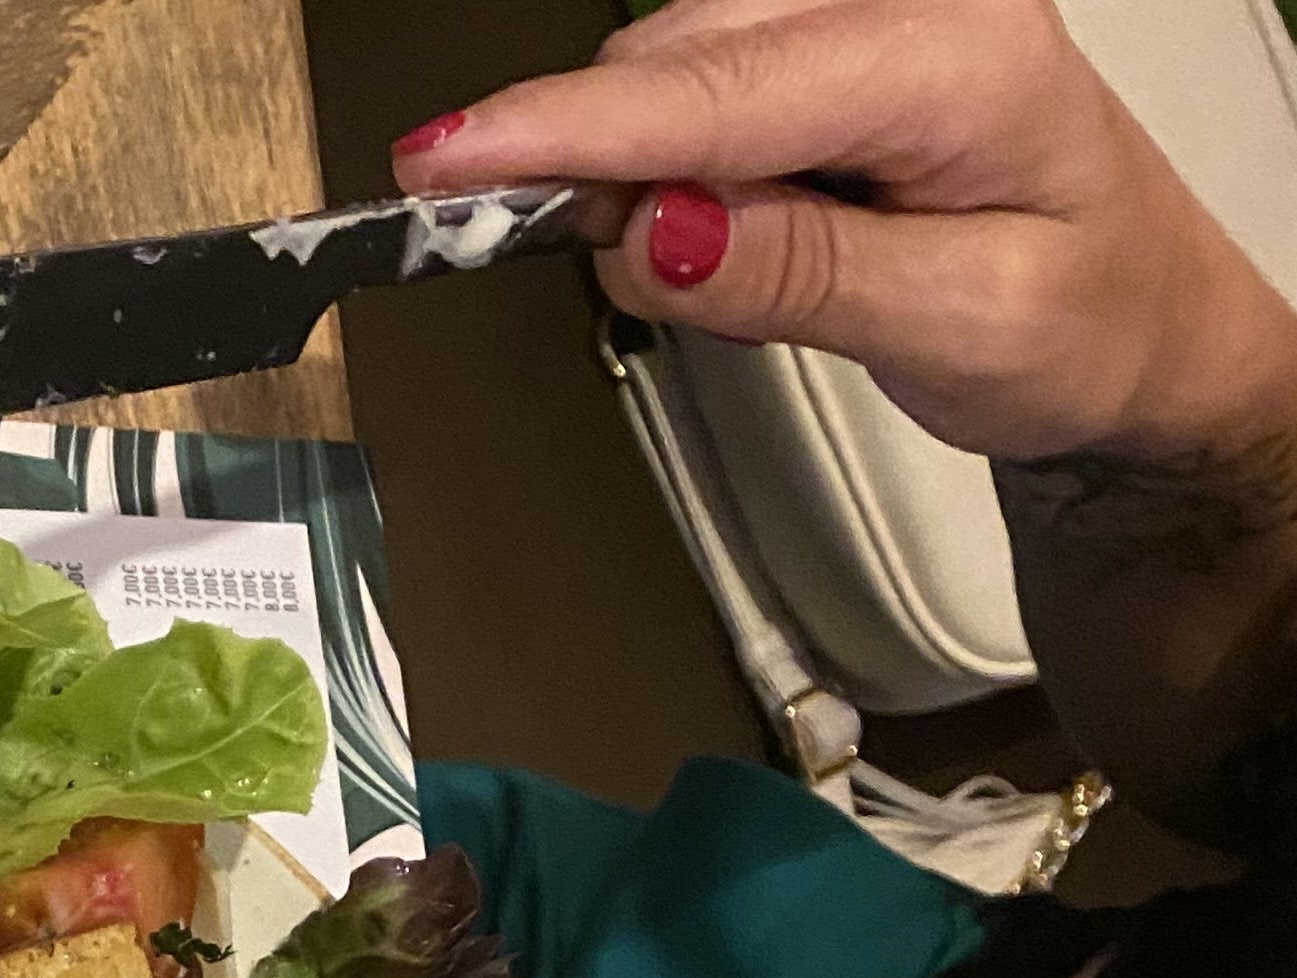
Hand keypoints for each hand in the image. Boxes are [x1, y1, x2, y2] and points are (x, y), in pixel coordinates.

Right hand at [390, 0, 1296, 468]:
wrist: (1147, 326)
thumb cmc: (1089, 324)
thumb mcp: (960, 327)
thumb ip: (801, 277)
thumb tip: (656, 236)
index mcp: (956, 56)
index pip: (721, 90)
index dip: (572, 129)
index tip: (450, 164)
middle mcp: (907, 7)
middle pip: (681, 60)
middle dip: (591, 158)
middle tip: (558, 265)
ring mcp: (867, 22)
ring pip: (679, 72)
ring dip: (634, 168)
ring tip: (702, 273)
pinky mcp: (833, 58)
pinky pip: (707, 91)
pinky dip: (672, 165)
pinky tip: (720, 231)